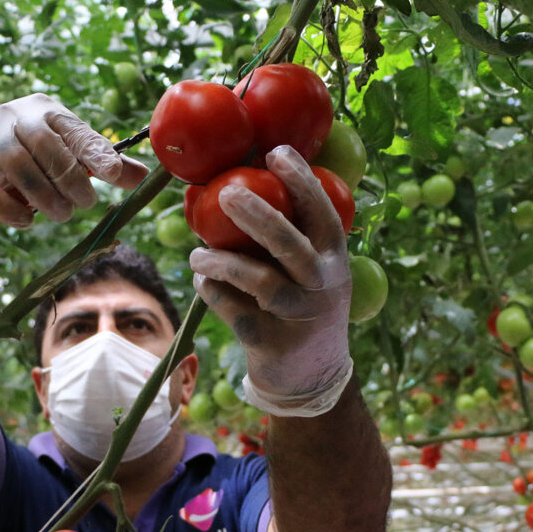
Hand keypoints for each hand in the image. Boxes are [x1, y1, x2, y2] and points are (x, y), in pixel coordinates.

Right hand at [0, 93, 148, 225]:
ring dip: (42, 194)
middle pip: (45, 144)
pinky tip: (26, 220)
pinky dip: (7, 207)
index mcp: (48, 111)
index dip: (97, 153)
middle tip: (84, 203)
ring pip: (15, 163)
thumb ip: (100, 163)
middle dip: (69, 178)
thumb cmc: (32, 151)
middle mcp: (17, 116)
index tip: (116, 175)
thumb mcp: (66, 149)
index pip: (75, 130)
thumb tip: (142, 178)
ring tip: (60, 214)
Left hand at [189, 145, 352, 416]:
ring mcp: (297, 316)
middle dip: (259, 215)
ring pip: (260, 282)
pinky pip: (234, 310)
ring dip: (223, 262)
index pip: (324, 214)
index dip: (303, 182)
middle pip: (291, 246)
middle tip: (227, 191)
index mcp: (335, 260)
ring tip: (197, 253)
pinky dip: (212, 292)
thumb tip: (239, 186)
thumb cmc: (304, 307)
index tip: (276, 152)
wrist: (312, 379)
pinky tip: (201, 280)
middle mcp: (321, 286)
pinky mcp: (270, 343)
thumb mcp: (315, 274)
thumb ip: (292, 238)